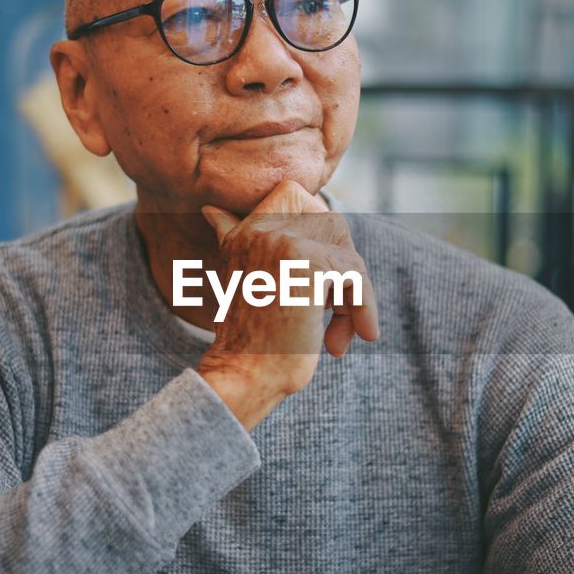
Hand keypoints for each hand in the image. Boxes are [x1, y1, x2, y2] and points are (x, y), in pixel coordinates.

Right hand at [197, 179, 377, 427]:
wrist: (244, 375)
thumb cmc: (252, 339)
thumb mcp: (245, 281)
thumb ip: (235, 240)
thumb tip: (212, 210)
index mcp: (244, 230)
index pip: (299, 197)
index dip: (323, 234)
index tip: (323, 282)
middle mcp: (259, 228)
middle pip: (333, 225)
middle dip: (344, 270)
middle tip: (334, 313)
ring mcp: (282, 241)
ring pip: (347, 253)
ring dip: (353, 297)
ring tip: (338, 332)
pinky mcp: (306, 261)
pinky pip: (355, 274)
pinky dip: (361, 309)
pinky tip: (341, 342)